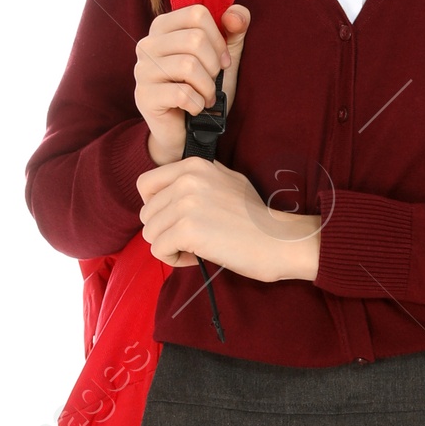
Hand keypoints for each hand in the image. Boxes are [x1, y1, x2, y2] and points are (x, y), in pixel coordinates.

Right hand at [135, 1, 250, 163]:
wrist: (186, 131)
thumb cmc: (202, 88)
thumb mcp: (223, 57)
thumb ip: (234, 31)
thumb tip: (235, 14)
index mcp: (163, 27)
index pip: (197, 14)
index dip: (218, 39)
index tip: (221, 60)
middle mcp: (147, 44)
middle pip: (194, 40)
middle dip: (213, 66)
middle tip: (213, 81)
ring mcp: (142, 70)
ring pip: (189, 66)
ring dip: (207, 87)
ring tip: (206, 96)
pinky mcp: (144, 96)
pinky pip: (181, 93)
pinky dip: (198, 104)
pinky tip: (195, 108)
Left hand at [137, 155, 322, 283]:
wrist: (278, 239)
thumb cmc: (256, 218)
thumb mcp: (227, 181)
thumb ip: (198, 179)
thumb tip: (171, 189)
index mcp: (194, 165)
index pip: (146, 184)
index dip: (155, 207)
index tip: (173, 220)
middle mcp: (187, 180)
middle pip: (147, 213)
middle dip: (165, 231)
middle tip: (191, 240)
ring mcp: (186, 204)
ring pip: (150, 233)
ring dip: (169, 247)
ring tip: (195, 249)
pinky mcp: (187, 230)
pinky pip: (159, 250)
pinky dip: (174, 260)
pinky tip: (197, 258)